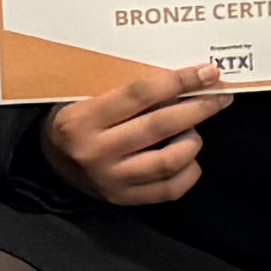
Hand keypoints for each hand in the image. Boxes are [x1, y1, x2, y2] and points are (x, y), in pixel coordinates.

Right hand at [45, 64, 224, 206]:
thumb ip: (122, 88)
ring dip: (191, 141)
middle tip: (219, 97)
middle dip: (197, 108)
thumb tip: (178, 81)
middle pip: (159, 126)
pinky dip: (189, 172)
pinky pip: (169, 188)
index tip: (206, 73)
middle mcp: (95, 151)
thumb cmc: (74, 121)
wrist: (50, 162)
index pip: (139, 94)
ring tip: (193, 129)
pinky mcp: (123, 198)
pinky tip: (189, 157)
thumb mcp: (84, 96)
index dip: (178, 82)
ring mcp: (110, 179)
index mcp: (82, 119)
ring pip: (168, 160)